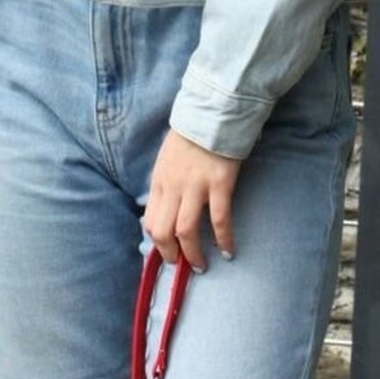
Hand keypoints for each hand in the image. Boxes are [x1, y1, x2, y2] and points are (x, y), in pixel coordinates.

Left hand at [142, 129, 241, 271]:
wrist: (213, 112)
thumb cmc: (191, 135)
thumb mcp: (168, 158)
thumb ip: (166, 182)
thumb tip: (167, 209)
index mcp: (159, 180)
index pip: (150, 221)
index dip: (158, 243)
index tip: (169, 253)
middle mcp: (173, 186)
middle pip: (163, 231)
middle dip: (171, 255)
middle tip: (182, 265)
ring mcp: (195, 185)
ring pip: (186, 230)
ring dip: (193, 254)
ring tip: (202, 266)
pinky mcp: (219, 183)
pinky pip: (219, 219)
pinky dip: (224, 239)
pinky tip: (228, 250)